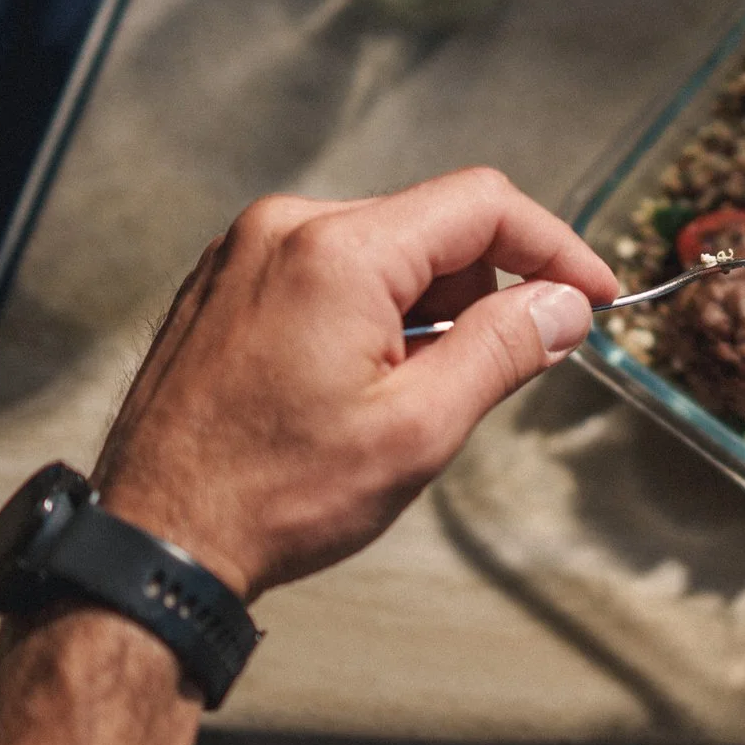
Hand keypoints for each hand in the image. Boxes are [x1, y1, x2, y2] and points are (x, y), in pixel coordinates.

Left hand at [90, 168, 618, 600]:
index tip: (591, 295)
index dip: (554, 248)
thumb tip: (563, 306)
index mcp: (337, 251)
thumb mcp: (418, 428)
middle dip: (484, 289)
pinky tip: (359, 384)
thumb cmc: (274, 494)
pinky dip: (371, 310)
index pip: (482, 205)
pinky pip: (327, 267)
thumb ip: (503, 349)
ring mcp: (245, 251)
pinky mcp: (225, 282)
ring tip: (407, 394)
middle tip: (493, 370)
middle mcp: (284, 228)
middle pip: (432, 224)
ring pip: (382, 247)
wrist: (154, 540)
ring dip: (425, 306)